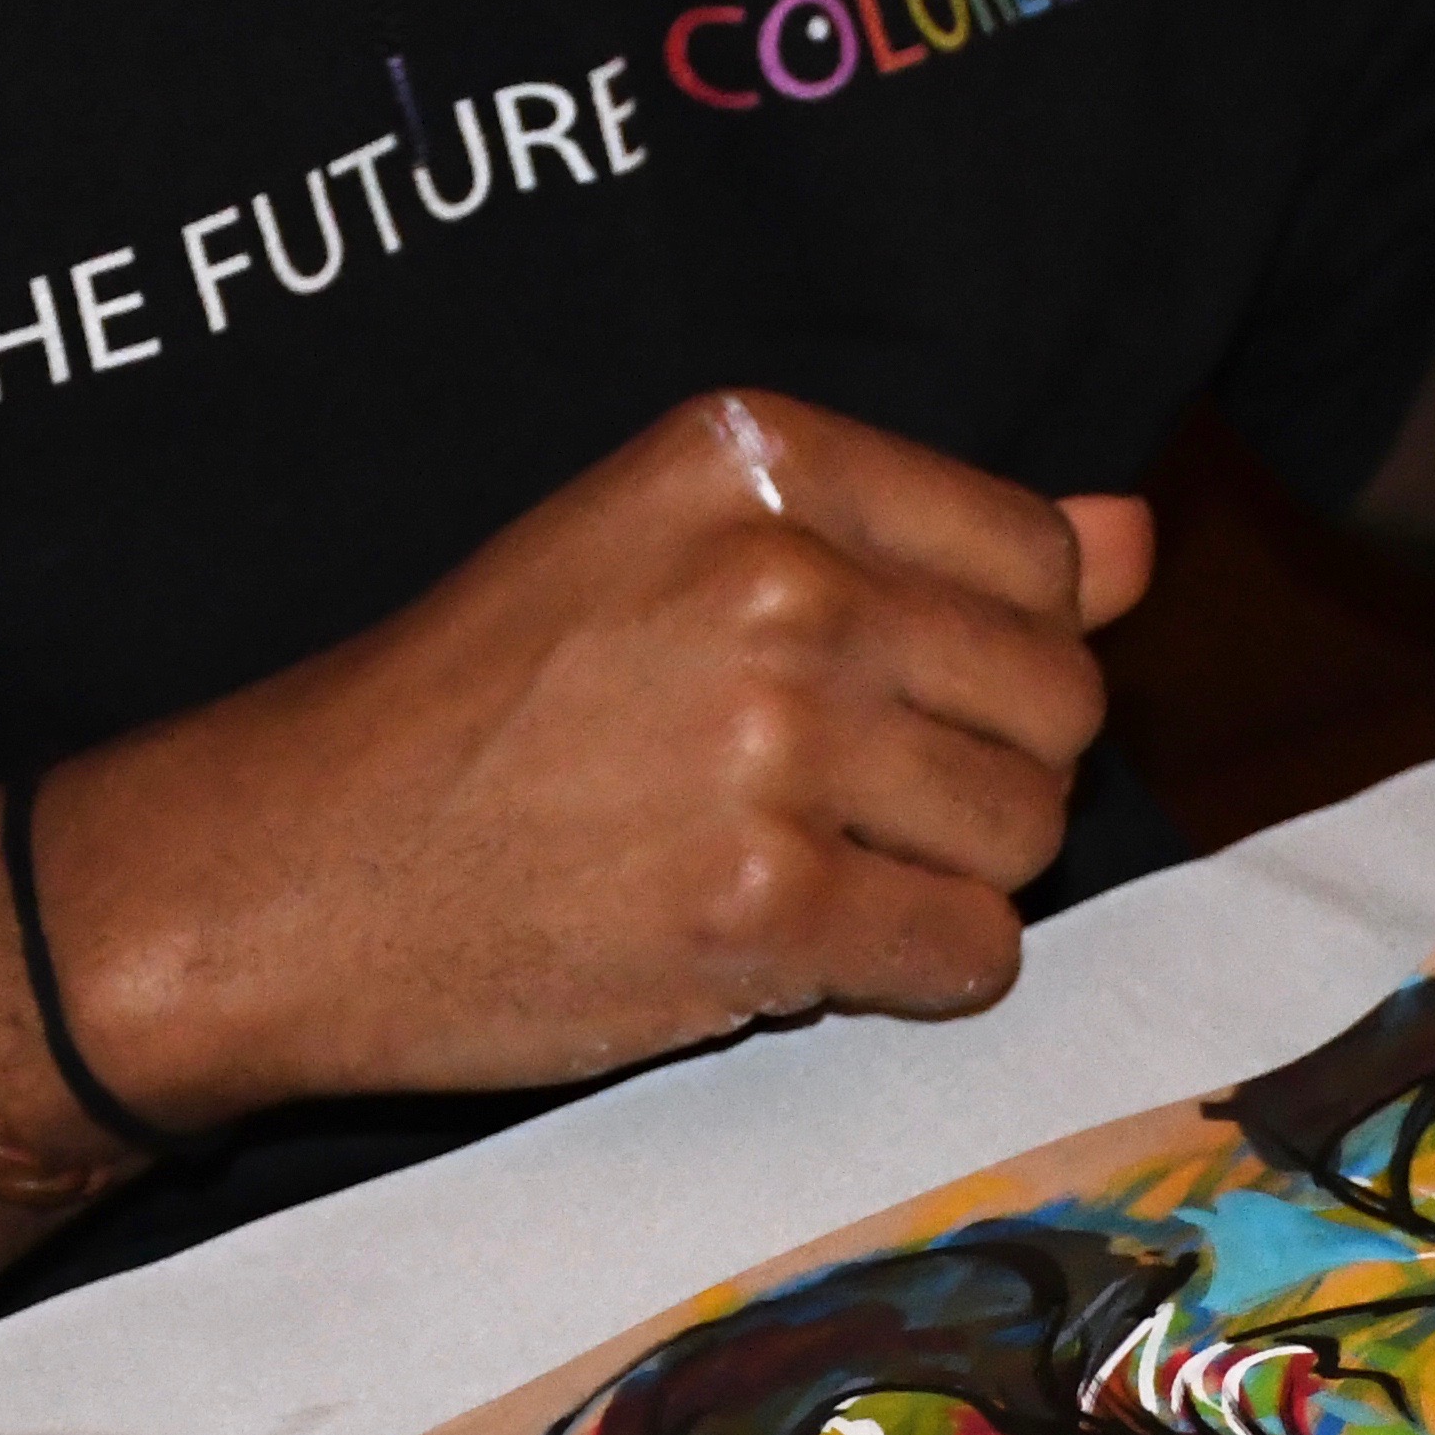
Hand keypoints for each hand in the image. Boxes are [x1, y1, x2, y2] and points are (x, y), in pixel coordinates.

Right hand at [39, 392, 1154, 1119]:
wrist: (295, 866)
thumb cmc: (488, 710)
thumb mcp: (678, 552)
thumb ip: (925, 542)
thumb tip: (1139, 541)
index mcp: (759, 458)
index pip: (1043, 557)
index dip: (995, 653)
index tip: (885, 694)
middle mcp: (779, 579)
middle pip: (1057, 701)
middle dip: (984, 775)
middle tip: (843, 805)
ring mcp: (773, 745)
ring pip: (1028, 835)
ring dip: (945, 880)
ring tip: (803, 868)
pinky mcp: (763, 907)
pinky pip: (970, 953)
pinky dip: (913, 976)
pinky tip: (795, 948)